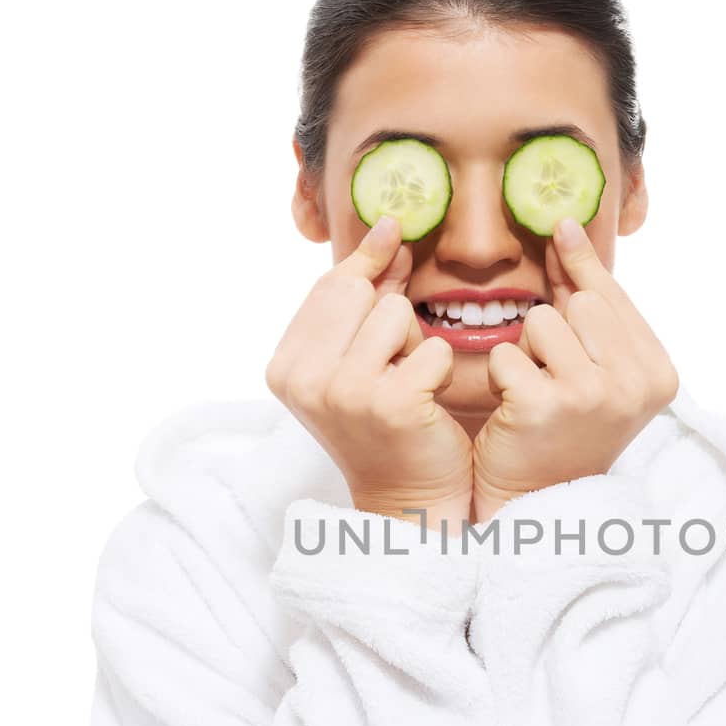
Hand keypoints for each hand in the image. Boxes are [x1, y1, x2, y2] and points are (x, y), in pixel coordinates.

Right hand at [265, 215, 472, 531]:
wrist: (410, 498)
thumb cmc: (387, 424)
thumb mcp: (359, 358)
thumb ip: (367, 295)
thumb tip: (388, 227)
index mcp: (285, 365)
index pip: (329, 286)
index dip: (369, 263)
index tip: (397, 242)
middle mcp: (304, 378)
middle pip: (360, 292)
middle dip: (390, 315)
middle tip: (395, 361)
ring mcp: (343, 392)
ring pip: (397, 315)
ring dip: (416, 345)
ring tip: (410, 384)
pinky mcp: (390, 404)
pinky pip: (432, 349)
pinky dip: (440, 371)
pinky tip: (429, 401)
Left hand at [472, 218, 678, 521]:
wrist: (534, 503)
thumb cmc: (563, 429)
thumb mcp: (594, 367)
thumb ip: (587, 302)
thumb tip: (567, 226)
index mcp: (658, 374)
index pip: (613, 296)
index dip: (581, 267)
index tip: (561, 227)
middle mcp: (634, 384)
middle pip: (578, 303)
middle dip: (552, 328)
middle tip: (552, 375)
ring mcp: (592, 395)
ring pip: (539, 321)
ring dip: (523, 352)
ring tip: (533, 391)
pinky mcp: (545, 406)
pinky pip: (505, 354)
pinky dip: (499, 377)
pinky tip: (513, 408)